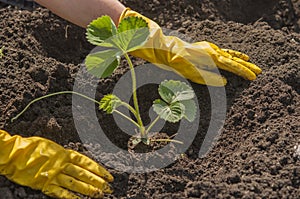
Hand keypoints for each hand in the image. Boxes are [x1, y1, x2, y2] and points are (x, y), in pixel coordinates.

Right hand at [0, 130, 112, 198]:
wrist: (15, 154)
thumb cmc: (32, 147)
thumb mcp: (52, 146)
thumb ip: (64, 154)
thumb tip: (73, 159)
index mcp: (65, 153)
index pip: (87, 163)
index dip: (99, 170)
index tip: (109, 176)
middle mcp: (62, 164)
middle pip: (84, 174)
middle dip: (98, 182)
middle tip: (109, 189)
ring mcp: (54, 175)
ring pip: (75, 184)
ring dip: (88, 190)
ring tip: (99, 195)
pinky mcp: (45, 184)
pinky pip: (60, 192)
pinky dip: (70, 197)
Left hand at [120, 8, 261, 85]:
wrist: (165, 49)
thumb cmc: (175, 62)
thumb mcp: (190, 73)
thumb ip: (208, 78)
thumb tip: (225, 82)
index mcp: (211, 57)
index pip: (231, 65)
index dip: (243, 71)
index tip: (253, 77)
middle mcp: (212, 50)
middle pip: (233, 59)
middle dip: (245, 66)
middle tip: (258, 71)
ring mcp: (208, 48)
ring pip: (228, 54)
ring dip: (239, 59)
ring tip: (250, 62)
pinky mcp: (204, 48)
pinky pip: (221, 51)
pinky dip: (229, 54)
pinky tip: (231, 55)